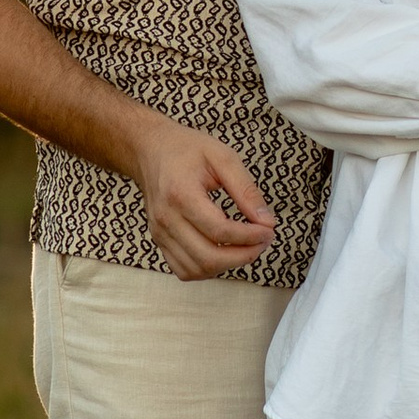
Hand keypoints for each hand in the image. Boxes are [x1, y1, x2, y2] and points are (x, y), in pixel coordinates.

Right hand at [134, 120, 277, 280]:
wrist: (150, 149)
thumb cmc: (185, 149)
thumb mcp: (223, 158)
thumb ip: (246, 190)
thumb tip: (266, 220)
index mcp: (181, 194)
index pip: (220, 231)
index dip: (250, 236)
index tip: (268, 230)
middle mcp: (166, 218)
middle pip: (209, 257)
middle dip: (244, 255)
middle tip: (263, 241)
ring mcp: (160, 232)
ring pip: (197, 269)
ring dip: (228, 265)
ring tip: (247, 247)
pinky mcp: (159, 240)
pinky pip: (184, 270)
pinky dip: (208, 269)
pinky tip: (224, 253)